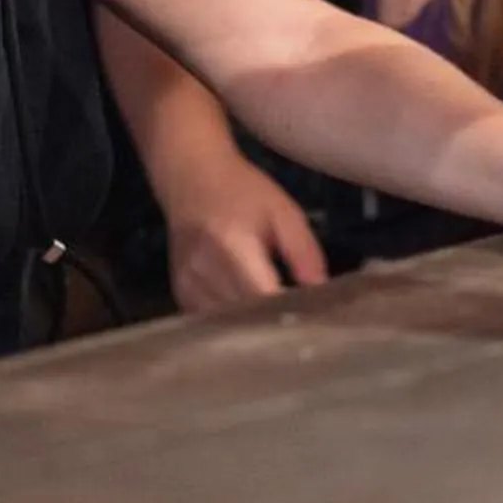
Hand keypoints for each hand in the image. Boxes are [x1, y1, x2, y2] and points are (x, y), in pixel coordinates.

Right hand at [160, 153, 327, 309]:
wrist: (190, 176)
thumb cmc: (241, 191)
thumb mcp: (282, 211)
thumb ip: (303, 250)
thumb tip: (320, 290)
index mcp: (233, 244)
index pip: (264, 297)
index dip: (289, 313)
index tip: (312, 318)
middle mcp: (205, 268)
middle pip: (247, 316)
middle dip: (275, 322)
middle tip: (300, 322)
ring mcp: (188, 283)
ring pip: (230, 323)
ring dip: (254, 325)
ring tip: (276, 318)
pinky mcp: (181, 293)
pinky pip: (213, 320)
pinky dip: (233, 322)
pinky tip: (248, 314)